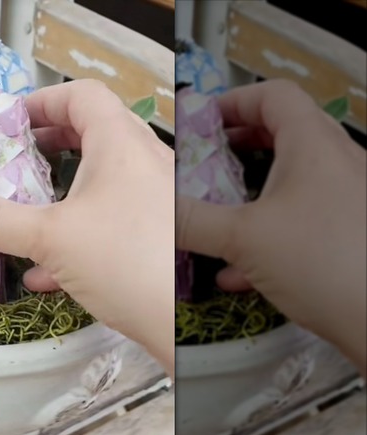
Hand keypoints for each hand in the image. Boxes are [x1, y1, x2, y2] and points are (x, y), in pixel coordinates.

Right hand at [0, 80, 175, 376]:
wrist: (189, 326)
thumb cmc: (126, 261)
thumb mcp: (50, 238)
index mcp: (122, 144)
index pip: (82, 97)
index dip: (42, 101)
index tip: (10, 122)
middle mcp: (148, 162)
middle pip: (95, 132)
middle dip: (50, 144)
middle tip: (17, 158)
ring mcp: (159, 199)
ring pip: (106, 178)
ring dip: (65, 187)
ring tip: (30, 203)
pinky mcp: (160, 236)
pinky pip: (116, 217)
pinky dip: (81, 228)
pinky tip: (46, 269)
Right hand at [176, 80, 366, 376]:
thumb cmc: (319, 261)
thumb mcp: (242, 239)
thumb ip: (192, 220)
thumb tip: (154, 209)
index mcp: (313, 144)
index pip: (273, 95)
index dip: (233, 102)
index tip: (200, 127)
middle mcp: (339, 162)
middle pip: (285, 133)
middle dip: (238, 149)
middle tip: (206, 168)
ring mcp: (351, 199)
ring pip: (295, 179)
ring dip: (253, 193)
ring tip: (220, 217)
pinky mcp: (353, 235)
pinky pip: (308, 217)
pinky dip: (272, 232)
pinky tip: (242, 274)